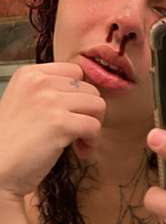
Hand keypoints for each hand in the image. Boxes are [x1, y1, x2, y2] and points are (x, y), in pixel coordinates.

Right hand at [0, 63, 105, 197]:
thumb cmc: (10, 143)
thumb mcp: (23, 103)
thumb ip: (47, 93)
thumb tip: (82, 95)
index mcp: (29, 74)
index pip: (75, 71)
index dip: (79, 94)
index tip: (73, 112)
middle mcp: (39, 82)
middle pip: (90, 89)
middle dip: (88, 112)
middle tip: (77, 132)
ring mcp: (50, 101)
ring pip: (97, 105)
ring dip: (93, 126)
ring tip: (79, 142)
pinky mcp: (60, 123)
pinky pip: (94, 127)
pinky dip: (92, 143)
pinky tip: (80, 152)